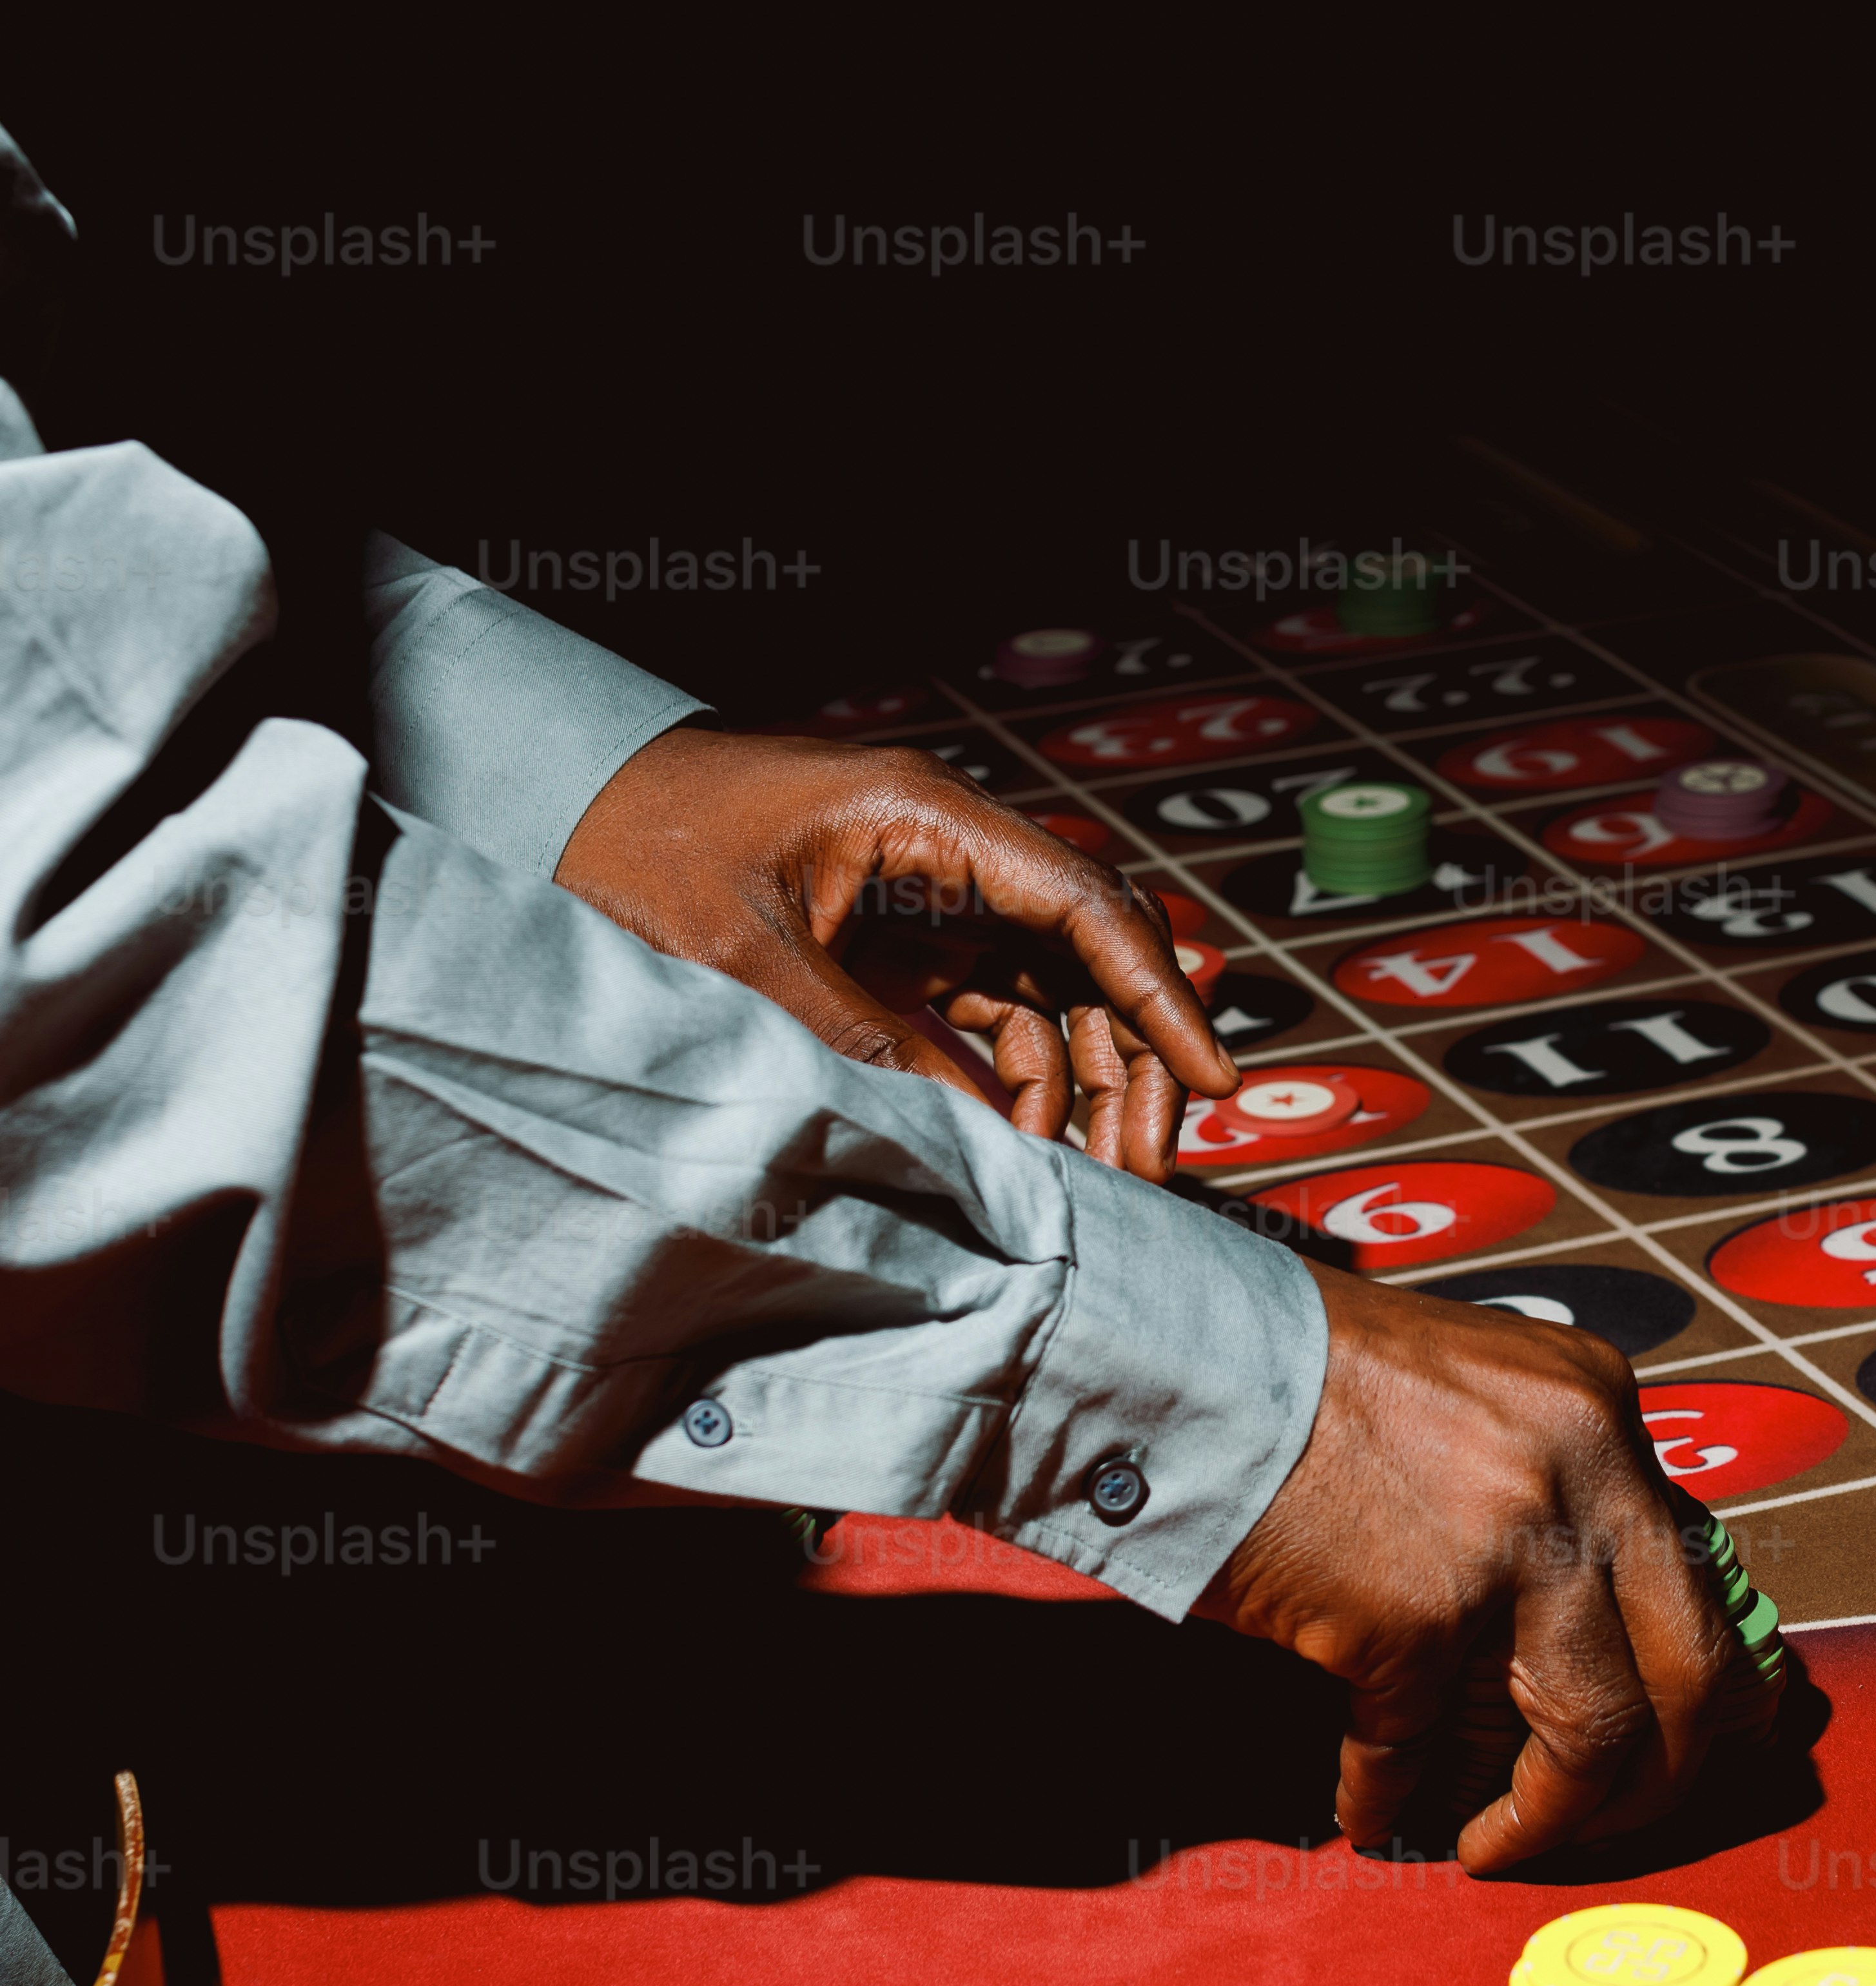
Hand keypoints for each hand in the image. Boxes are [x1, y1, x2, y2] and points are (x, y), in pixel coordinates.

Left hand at [555, 727, 1232, 1178]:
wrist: (553, 809)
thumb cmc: (637, 852)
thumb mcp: (746, 959)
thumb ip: (860, 1042)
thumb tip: (973, 1136)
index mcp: (926, 820)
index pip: (1084, 905)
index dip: (1159, 995)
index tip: (1212, 1076)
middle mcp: (947, 854)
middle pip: (1087, 954)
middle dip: (1129, 1059)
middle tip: (1146, 1164)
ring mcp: (925, 900)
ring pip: (1046, 994)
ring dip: (1075, 1083)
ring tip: (1089, 1175)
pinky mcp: (895, 947)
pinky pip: (985, 1017)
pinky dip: (1010, 1084)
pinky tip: (1018, 1148)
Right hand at [1198, 1266, 1776, 1874]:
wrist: (1178, 1355)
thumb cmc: (1297, 1372)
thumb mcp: (1469, 1391)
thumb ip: (1542, 1479)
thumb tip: (1580, 1616)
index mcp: (1600, 1406)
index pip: (1700, 1572)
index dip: (1708, 1682)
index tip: (1686, 1743)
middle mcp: (1586, 1467)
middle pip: (1695, 1667)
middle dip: (1666, 1774)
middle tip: (1616, 1820)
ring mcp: (1511, 1544)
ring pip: (1596, 1731)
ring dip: (1553, 1814)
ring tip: (1498, 1843)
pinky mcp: (1416, 1616)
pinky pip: (1418, 1747)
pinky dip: (1391, 1798)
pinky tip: (1368, 1817)